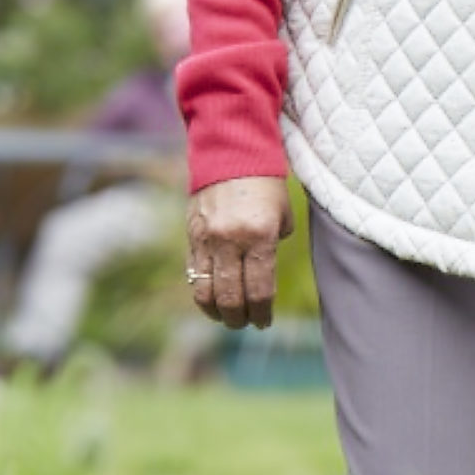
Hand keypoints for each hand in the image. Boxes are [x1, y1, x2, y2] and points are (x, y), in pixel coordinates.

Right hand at [189, 175, 291, 329]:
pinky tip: (212, 300)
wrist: (230, 151)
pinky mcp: (192, 236)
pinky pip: (194, 275)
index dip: (262, 313)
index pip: (260, 290)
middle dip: (240, 318)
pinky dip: (203, 294)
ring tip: (227, 317)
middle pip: (232, 298)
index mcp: (260, 235)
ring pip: (207, 293)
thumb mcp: (282, 212)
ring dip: (218, 312)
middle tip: (246, 323)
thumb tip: (264, 271)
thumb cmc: (265, 182)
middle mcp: (232, 241)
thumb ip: (275, 243)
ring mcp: (208, 240)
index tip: (265, 322)